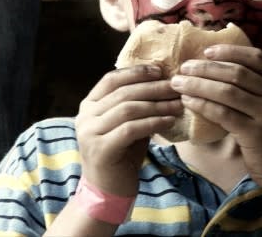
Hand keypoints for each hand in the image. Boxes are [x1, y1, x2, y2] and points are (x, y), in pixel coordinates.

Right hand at [75, 65, 181, 196]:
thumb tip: (162, 81)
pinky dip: (153, 123)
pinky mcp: (100, 149)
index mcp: (89, 105)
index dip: (136, 72)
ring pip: (127, 109)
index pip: (111, 79)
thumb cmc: (122, 154)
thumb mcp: (127, 123)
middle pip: (122, 92)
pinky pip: (131, 129)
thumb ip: (136, 104)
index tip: (160, 70)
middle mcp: (85, 116)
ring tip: (177, 105)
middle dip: (153, 88)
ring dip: (156, 105)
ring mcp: (89, 133)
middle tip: (176, 87)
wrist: (108, 191)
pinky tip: (169, 122)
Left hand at [171, 45, 261, 194]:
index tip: (206, 51)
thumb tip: (218, 72)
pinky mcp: (256, 134)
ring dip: (198, 84)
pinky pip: (223, 114)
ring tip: (179, 83)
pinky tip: (188, 102)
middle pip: (236, 72)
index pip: (255, 57)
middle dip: (206, 67)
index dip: (229, 51)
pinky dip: (203, 105)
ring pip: (227, 91)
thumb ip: (257, 90)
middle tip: (184, 67)